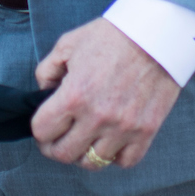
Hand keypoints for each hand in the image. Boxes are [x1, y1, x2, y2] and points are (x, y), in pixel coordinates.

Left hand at [31, 17, 180, 171]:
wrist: (156, 33)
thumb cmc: (111, 36)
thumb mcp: (67, 44)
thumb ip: (47, 71)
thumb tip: (43, 94)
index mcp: (73, 95)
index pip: (42, 131)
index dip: (39, 129)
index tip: (44, 126)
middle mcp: (96, 116)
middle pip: (63, 154)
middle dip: (54, 147)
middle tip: (59, 138)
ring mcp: (123, 127)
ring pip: (92, 162)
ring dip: (85, 152)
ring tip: (86, 138)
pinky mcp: (146, 131)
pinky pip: (125, 161)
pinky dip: (115, 156)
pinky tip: (111, 140)